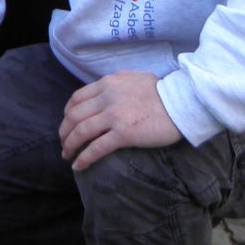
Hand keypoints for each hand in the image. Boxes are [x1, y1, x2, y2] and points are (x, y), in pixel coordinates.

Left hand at [58, 70, 180, 170]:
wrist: (181, 102)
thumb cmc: (162, 92)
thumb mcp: (134, 78)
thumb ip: (117, 83)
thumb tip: (108, 89)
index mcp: (107, 83)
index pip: (77, 98)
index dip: (67, 112)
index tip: (67, 123)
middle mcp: (106, 97)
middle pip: (74, 115)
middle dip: (65, 131)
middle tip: (63, 142)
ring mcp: (114, 116)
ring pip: (81, 131)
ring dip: (70, 145)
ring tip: (67, 155)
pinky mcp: (123, 134)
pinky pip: (96, 148)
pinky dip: (84, 158)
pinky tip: (79, 166)